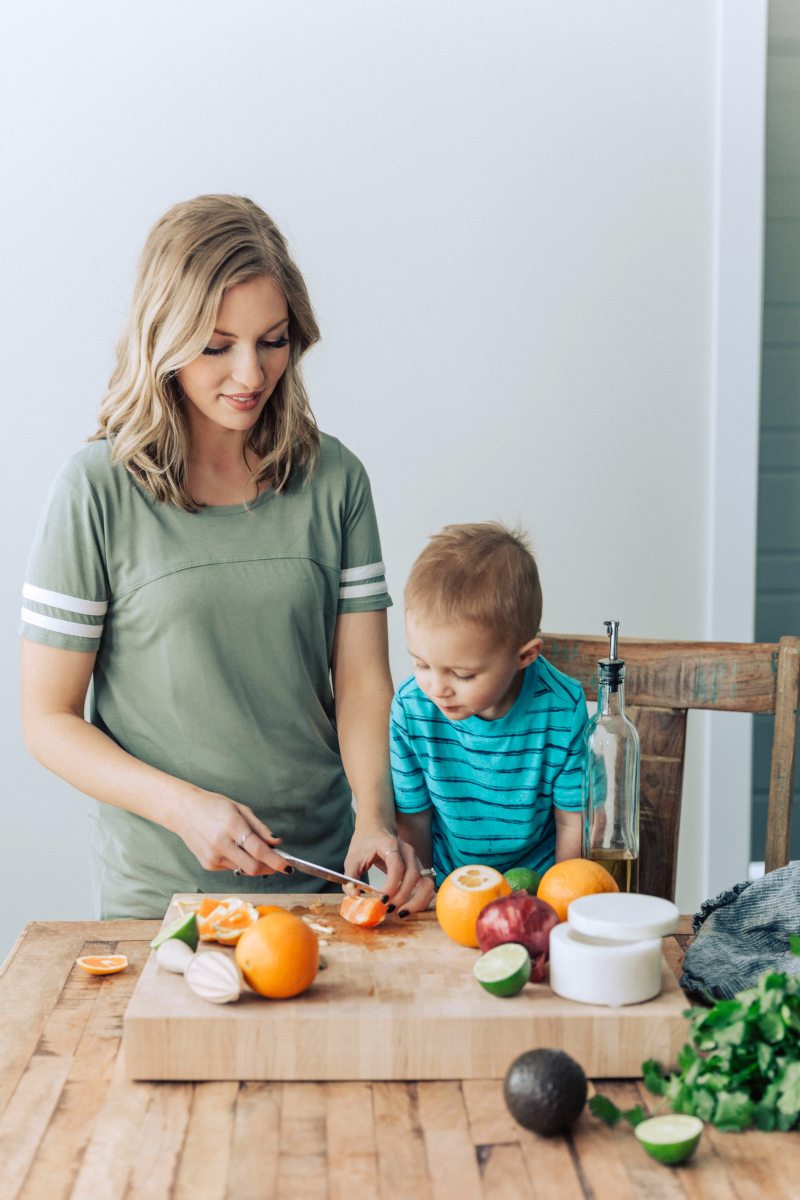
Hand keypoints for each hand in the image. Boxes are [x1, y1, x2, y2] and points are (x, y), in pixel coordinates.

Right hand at [172, 789, 293, 878]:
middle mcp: (221, 844)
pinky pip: (231, 867)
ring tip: (251, 849)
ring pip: (243, 869)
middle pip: (252, 867)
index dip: (276, 861)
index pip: (258, 850)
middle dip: (269, 868)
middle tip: (277, 863)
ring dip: (254, 863)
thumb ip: (260, 828)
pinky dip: (239, 861)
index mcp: (232, 826)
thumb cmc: (213, 806)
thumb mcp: (240, 809)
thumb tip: (277, 842)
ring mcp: (213, 857)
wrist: (183, 811)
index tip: (288, 867)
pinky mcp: (208, 864)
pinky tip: (232, 848)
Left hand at [343, 828, 435, 915]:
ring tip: (401, 912)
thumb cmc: (365, 843)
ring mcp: (416, 860)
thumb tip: (353, 896)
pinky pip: (427, 886)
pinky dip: (422, 900)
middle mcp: (407, 852)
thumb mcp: (352, 859)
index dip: (392, 885)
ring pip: (426, 882)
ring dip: (417, 901)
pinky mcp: (419, 868)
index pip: (397, 866)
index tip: (382, 900)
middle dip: (403, 897)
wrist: (376, 828)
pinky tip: (409, 908)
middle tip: (388, 909)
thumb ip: (351, 878)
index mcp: (390, 845)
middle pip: (414, 876)